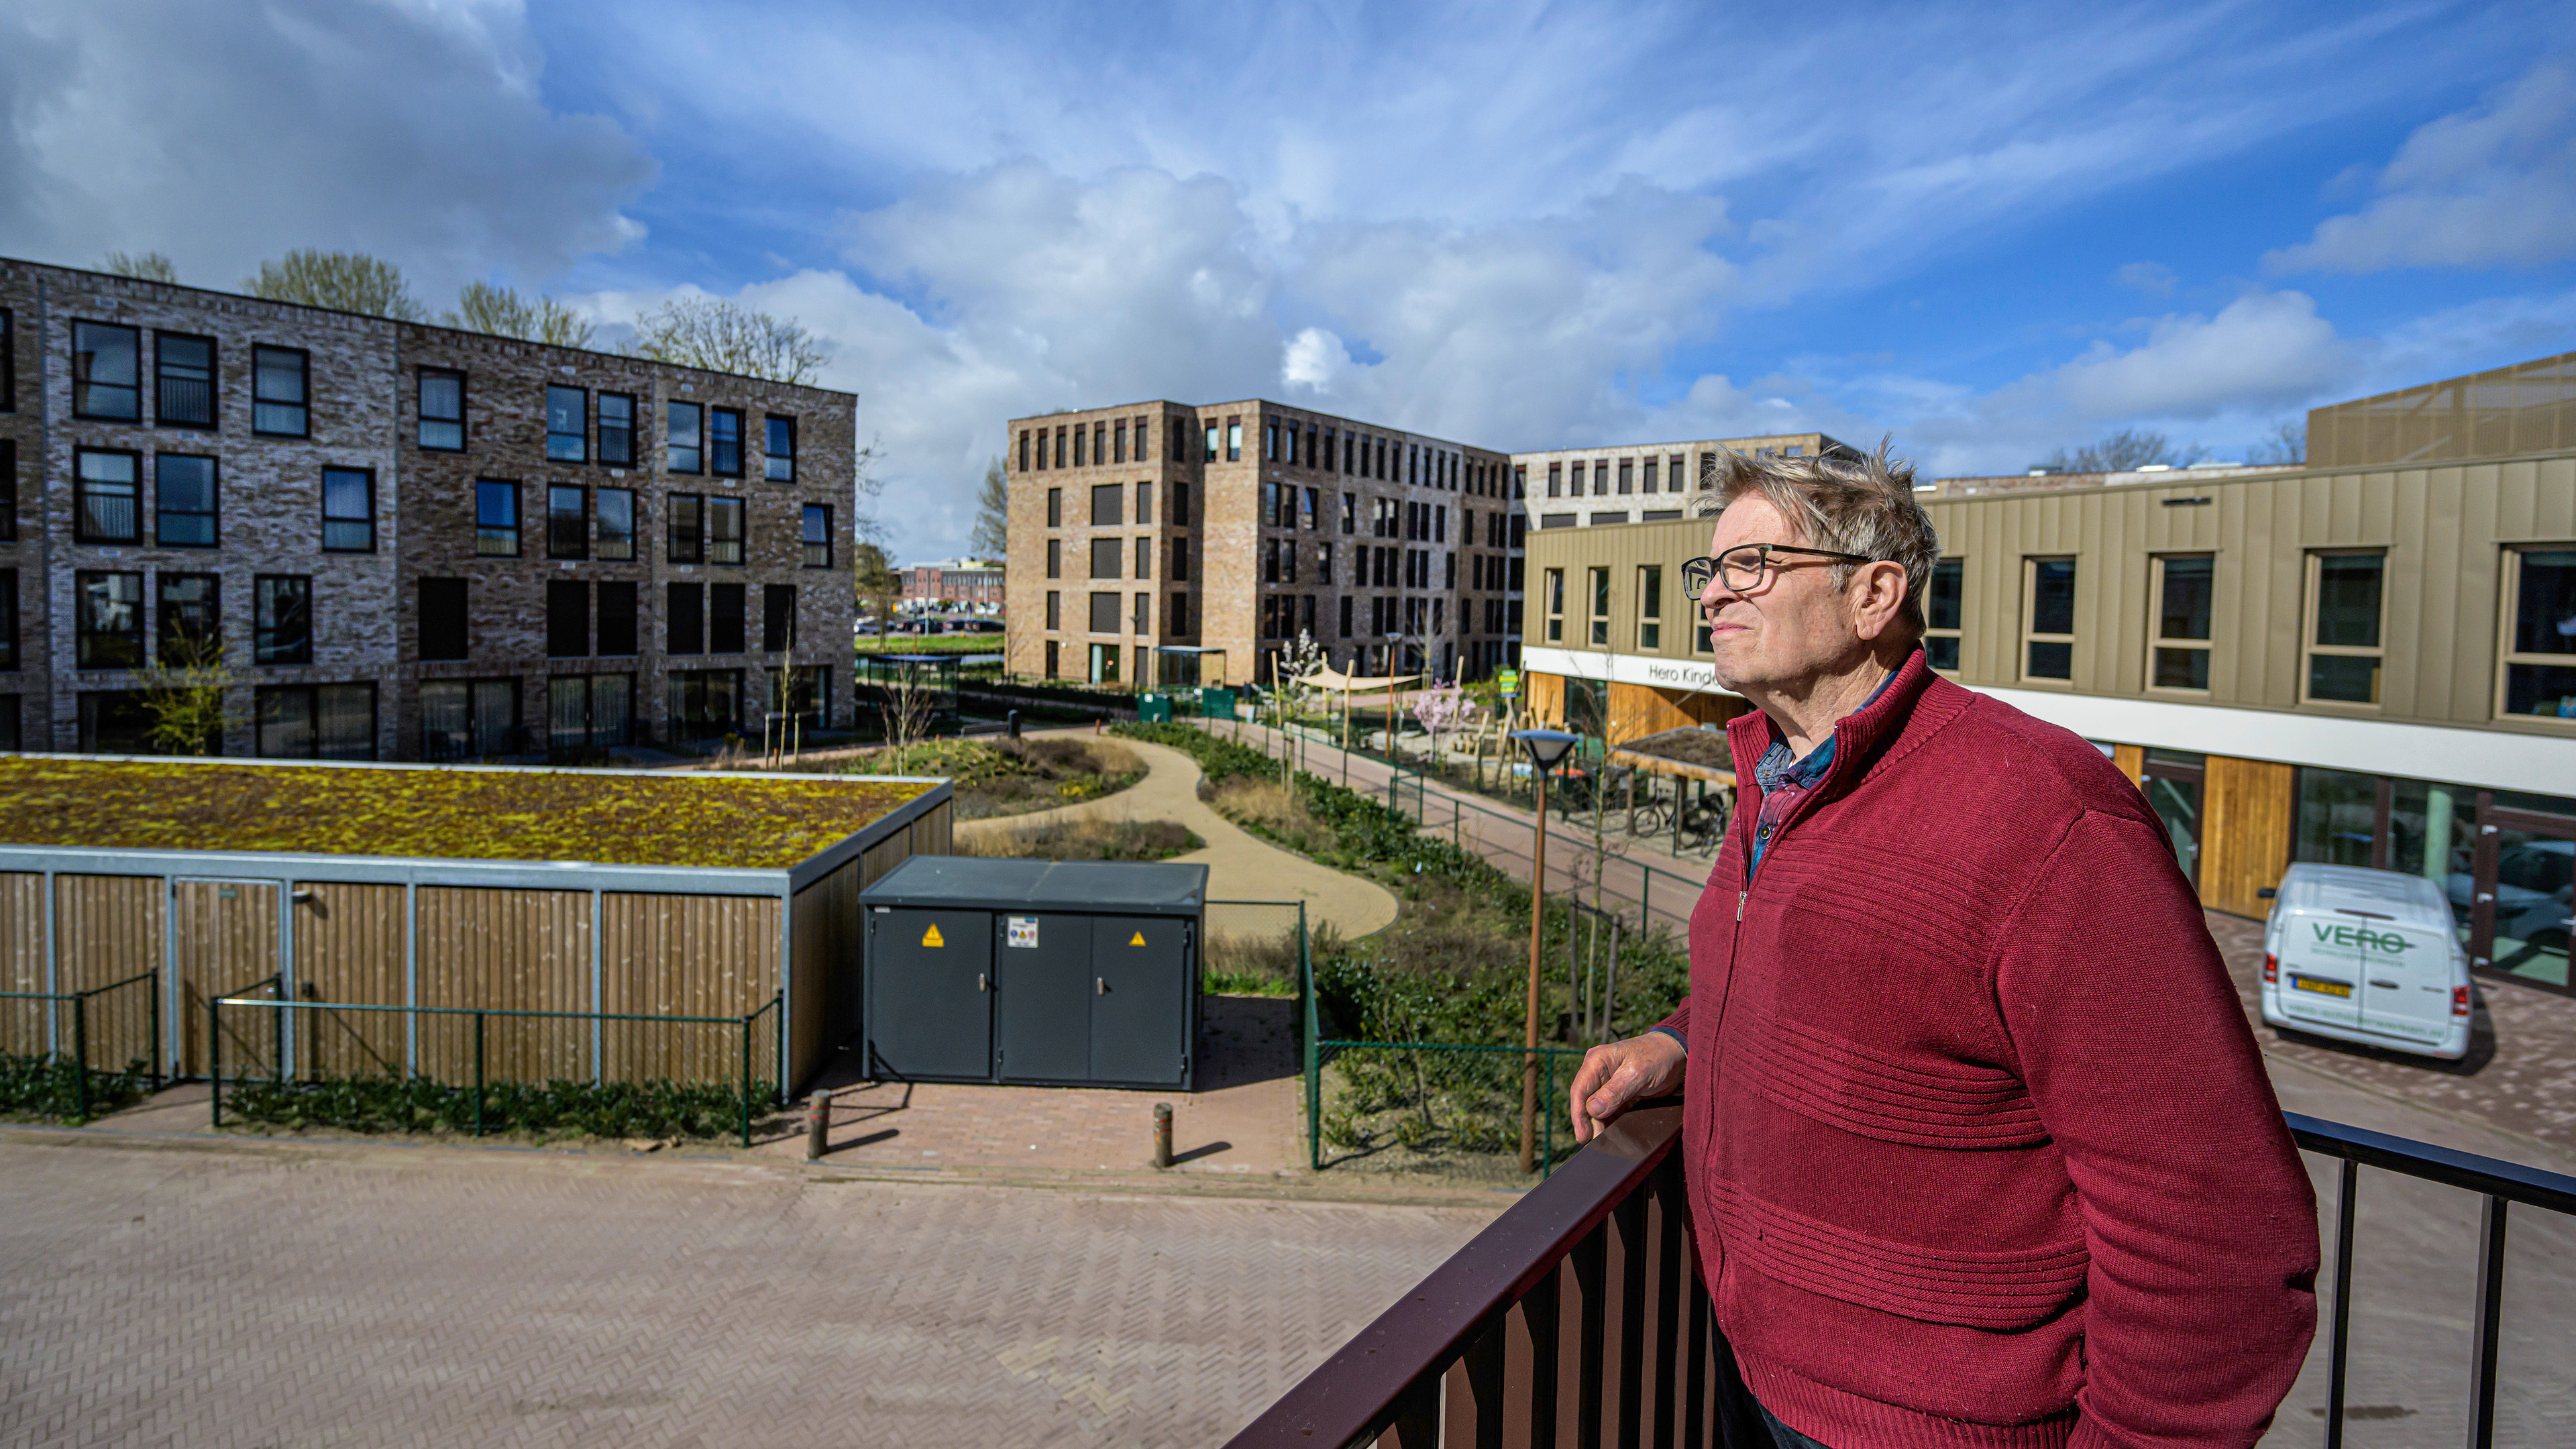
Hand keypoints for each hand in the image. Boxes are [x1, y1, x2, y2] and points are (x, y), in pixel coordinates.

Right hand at [1567, 1031, 1686, 1143]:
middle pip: (1586, 1102)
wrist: (1676, 1054)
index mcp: (1597, 1061)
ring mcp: (1607, 1083)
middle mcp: (1598, 1072)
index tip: (1582, 1135)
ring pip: (1597, 1109)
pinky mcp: (1618, 1093)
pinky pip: (1609, 1110)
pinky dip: (1609, 1123)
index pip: (1580, 1090)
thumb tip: (1593, 1109)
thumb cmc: (1657, 1056)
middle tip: (1595, 1143)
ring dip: (1599, 1125)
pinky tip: (1611, 1134)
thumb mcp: (1637, 1073)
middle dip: (1589, 1123)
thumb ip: (1614, 1092)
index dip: (1578, 1114)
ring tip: (1602, 1142)